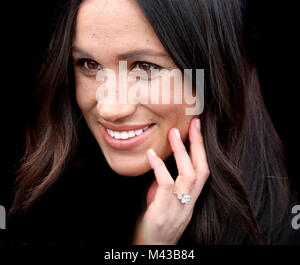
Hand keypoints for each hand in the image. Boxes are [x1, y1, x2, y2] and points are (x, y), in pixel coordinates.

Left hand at [132, 117, 209, 244]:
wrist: (152, 251)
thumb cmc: (156, 226)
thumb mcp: (165, 203)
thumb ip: (166, 185)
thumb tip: (160, 163)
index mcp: (191, 200)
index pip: (203, 171)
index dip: (202, 149)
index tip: (198, 128)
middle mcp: (189, 204)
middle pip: (201, 170)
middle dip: (198, 144)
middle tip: (193, 123)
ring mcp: (177, 209)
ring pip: (189, 176)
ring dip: (182, 152)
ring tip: (174, 133)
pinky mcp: (162, 214)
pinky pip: (165, 185)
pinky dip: (160, 167)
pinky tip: (151, 154)